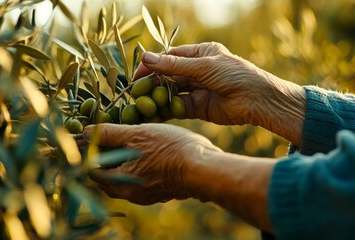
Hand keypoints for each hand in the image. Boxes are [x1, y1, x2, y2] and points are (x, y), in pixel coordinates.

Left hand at [86, 123, 221, 204]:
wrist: (203, 168)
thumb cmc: (169, 148)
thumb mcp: (138, 133)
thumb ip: (110, 133)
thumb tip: (86, 131)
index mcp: (119, 181)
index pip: (91, 169)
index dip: (88, 152)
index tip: (91, 137)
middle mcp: (128, 193)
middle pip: (106, 176)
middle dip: (104, 158)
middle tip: (108, 138)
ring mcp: (144, 195)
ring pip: (122, 178)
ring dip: (120, 163)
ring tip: (127, 143)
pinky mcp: (158, 192)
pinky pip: (138, 181)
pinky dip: (135, 168)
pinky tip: (144, 154)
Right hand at [134, 42, 305, 144]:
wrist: (258, 101)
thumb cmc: (236, 75)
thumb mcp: (204, 67)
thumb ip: (174, 66)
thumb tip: (146, 57)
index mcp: (200, 54)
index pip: (170, 58)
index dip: (153, 65)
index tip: (137, 74)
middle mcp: (197, 71)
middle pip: (168, 76)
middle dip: (152, 83)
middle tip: (135, 92)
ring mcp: (197, 90)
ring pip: (171, 93)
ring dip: (157, 98)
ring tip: (141, 105)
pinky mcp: (198, 108)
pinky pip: (178, 108)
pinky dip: (166, 111)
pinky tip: (153, 114)